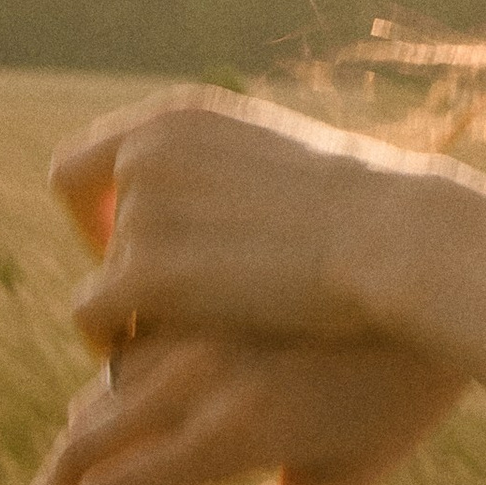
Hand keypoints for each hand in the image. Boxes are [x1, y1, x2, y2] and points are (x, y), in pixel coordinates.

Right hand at [16, 328, 465, 484]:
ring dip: (67, 463)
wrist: (431, 282)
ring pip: (94, 401)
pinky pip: (124, 356)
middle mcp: (197, 376)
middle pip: (79, 451)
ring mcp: (192, 329)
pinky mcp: (195, 296)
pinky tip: (107, 440)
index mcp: (231, 433)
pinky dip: (103, 404)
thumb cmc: (398, 405)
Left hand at [52, 91, 455, 354]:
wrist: (400, 240)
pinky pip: (93, 319)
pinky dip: (112, 345)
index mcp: (181, 117)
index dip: (98, 214)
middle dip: (122, 268)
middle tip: (164, 311)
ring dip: (135, 315)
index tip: (136, 251)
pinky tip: (157, 367)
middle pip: (92, 226)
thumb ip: (242, 179)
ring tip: (185, 348)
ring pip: (100, 279)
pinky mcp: (144, 274)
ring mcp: (143, 211)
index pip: (85, 165)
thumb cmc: (381, 215)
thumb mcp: (296, 165)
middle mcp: (147, 153)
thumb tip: (231, 216)